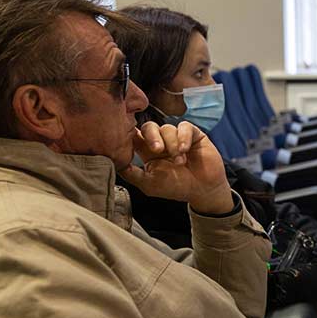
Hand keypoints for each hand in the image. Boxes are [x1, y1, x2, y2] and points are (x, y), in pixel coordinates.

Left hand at [119, 121, 233, 214]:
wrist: (203, 190)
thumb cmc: (176, 188)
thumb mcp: (149, 184)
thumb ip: (132, 173)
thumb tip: (113, 162)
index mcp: (147, 151)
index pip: (135, 136)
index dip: (131, 135)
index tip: (131, 140)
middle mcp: (161, 141)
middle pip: (149, 127)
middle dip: (152, 137)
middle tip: (158, 150)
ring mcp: (177, 136)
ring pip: (167, 129)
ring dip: (172, 145)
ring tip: (179, 162)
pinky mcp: (193, 134)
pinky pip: (184, 127)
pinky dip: (183, 138)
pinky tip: (185, 150)